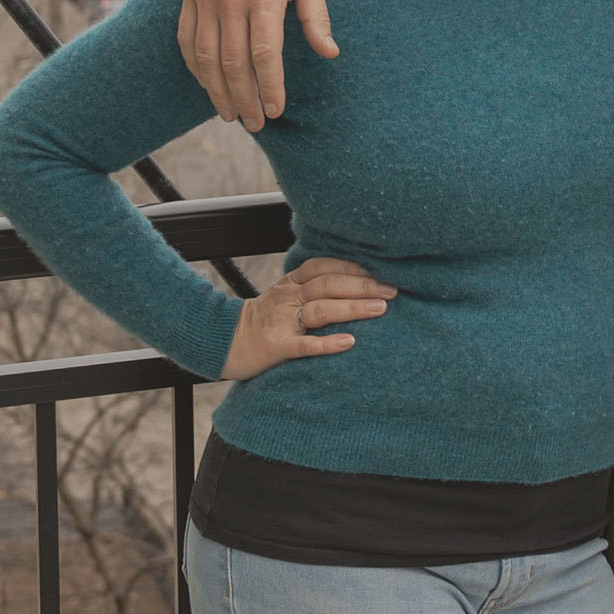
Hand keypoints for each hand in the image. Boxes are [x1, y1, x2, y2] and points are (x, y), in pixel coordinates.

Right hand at [179, 0, 334, 131]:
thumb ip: (316, 18)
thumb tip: (330, 54)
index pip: (264, 54)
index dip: (269, 87)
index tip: (275, 111)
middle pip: (232, 62)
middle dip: (244, 98)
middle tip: (254, 124)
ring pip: (206, 56)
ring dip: (216, 90)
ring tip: (230, 114)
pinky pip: (187, 38)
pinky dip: (195, 66)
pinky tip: (207, 84)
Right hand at [220, 258, 395, 380]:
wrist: (221, 342)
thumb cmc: (264, 320)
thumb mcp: (285, 296)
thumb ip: (313, 288)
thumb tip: (358, 282)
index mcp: (291, 283)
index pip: (324, 267)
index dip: (353, 267)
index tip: (382, 271)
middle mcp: (288, 297)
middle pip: (328, 285)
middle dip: (362, 286)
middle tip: (392, 290)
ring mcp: (281, 321)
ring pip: (320, 310)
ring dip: (352, 307)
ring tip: (380, 309)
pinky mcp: (276, 346)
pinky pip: (303, 344)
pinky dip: (326, 343)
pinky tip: (349, 342)